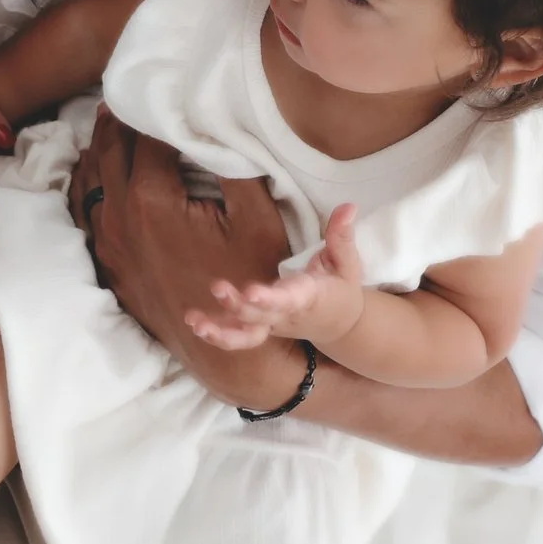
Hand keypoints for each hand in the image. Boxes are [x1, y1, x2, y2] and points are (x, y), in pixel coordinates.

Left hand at [69, 108, 304, 411]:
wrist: (225, 352)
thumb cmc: (248, 281)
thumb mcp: (257, 218)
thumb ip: (233, 164)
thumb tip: (213, 123)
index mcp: (151, 199)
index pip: (145, 136)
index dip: (153, 108)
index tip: (156, 87)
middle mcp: (118, 217)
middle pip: (109, 151)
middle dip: (118, 121)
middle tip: (124, 95)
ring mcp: (107, 242)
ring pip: (90, 180)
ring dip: (100, 149)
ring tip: (108, 124)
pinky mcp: (107, 262)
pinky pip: (87, 213)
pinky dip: (89, 185)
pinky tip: (97, 174)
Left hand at [188, 204, 365, 350]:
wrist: (341, 324)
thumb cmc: (341, 288)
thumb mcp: (348, 262)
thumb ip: (342, 236)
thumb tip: (349, 206)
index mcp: (309, 298)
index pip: (289, 299)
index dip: (270, 298)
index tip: (251, 292)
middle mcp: (287, 315)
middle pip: (261, 317)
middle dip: (239, 306)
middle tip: (218, 288)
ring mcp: (272, 326)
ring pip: (246, 335)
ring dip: (221, 331)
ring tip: (195, 322)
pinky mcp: (261, 329)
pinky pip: (238, 336)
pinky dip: (217, 334)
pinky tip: (193, 322)